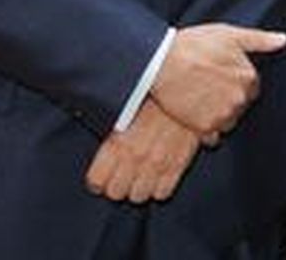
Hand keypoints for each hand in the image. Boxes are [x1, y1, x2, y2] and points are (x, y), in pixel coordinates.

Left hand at [85, 100, 199, 203]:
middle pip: (116, 193)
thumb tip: (98, 145)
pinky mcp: (178, 165)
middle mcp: (136, 158)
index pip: (97, 181)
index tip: (100, 176)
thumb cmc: (154, 94)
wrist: (188, 88)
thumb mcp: (123, 110)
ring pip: (138, 196)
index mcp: (117, 143)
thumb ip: (110, 134)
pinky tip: (157, 176)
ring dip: (137, 188)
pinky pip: (163, 193)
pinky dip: (158, 188)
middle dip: (116, 185)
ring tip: (139, 176)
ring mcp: (158, 164)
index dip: (97, 180)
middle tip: (120, 175)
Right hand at [150, 23, 285, 135]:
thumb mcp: (230, 35)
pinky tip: (195, 116)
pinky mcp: (204, 128)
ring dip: (219, 115)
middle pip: (240, 105)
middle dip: (228, 98)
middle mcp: (240, 99)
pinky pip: (213, 138)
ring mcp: (223, 115)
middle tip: (208, 88)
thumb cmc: (193, 45)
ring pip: (228, 122)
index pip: (252, 88)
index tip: (221, 77)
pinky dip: (207, 131)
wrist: (161, 63)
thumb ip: (260, 40)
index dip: (236, 82)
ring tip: (200, 101)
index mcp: (248, 77)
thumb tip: (283, 40)